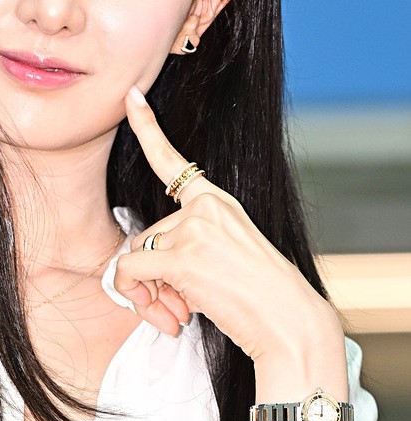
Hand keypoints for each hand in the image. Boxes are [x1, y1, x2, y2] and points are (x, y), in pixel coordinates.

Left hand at [115, 86, 340, 363]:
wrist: (291, 323)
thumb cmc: (262, 299)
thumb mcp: (226, 258)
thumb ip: (186, 251)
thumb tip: (136, 273)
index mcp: (218, 202)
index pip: (173, 161)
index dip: (148, 128)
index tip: (131, 97)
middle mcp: (205, 208)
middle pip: (146, 234)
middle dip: (152, 275)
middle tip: (178, 306)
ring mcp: (194, 229)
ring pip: (135, 255)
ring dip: (148, 291)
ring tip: (180, 313)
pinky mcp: (183, 256)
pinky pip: (129, 270)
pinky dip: (135, 295)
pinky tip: (170, 316)